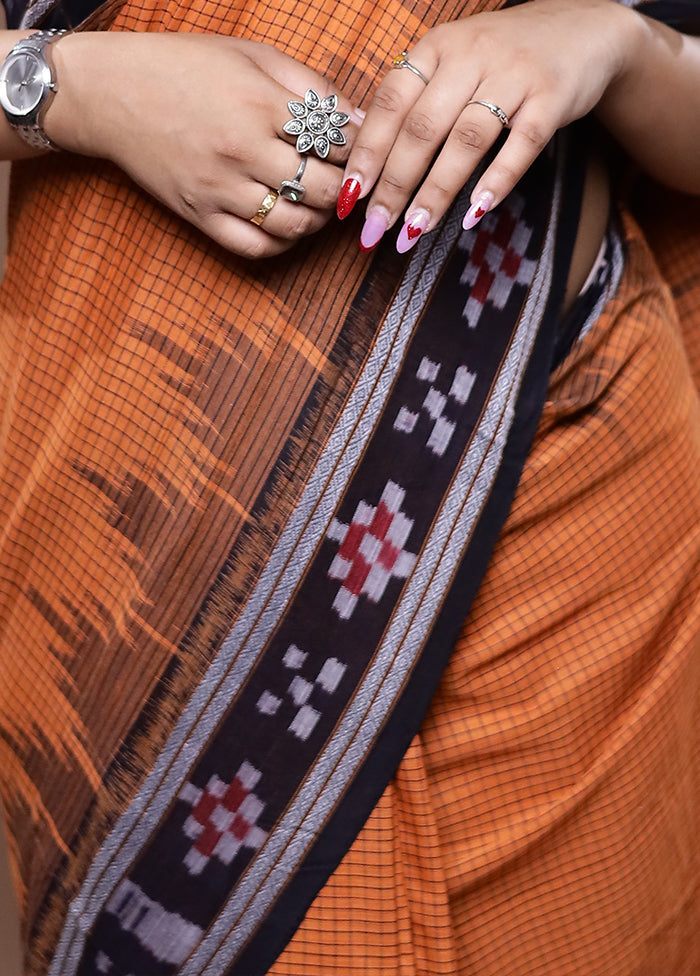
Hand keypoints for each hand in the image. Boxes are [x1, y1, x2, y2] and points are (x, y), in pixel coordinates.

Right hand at [46, 31, 362, 257]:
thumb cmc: (183, 66)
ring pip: (293, 225)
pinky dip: (281, 244)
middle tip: (346, 183)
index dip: (358, 150)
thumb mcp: (251, 56)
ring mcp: (218, 188)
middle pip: (322, 189)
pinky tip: (287, 227)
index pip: (337, 142)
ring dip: (317, 220)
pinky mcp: (198, 215)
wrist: (109, 92)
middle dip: (344, 189)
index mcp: (260, 104)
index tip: (358, 152)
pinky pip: (254, 247)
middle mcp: (241, 150)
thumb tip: (362, 120)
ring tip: (318, 205)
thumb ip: (310, 86)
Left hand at [338, 0, 637, 251]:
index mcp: (437, 47)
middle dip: (394, 185)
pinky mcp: (552, 96)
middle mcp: (472, 55)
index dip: (368, 154)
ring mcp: (514, 74)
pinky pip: (522, 144)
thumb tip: (366, 157)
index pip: (390, 104)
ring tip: (417, 230)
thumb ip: (415, 101)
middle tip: (376, 228)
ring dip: (437, 190)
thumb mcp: (453, 63)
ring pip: (466, 139)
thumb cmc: (504, 58)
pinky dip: (497, 181)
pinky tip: (475, 212)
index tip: (351, 199)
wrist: (584, 29)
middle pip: (422, 128)